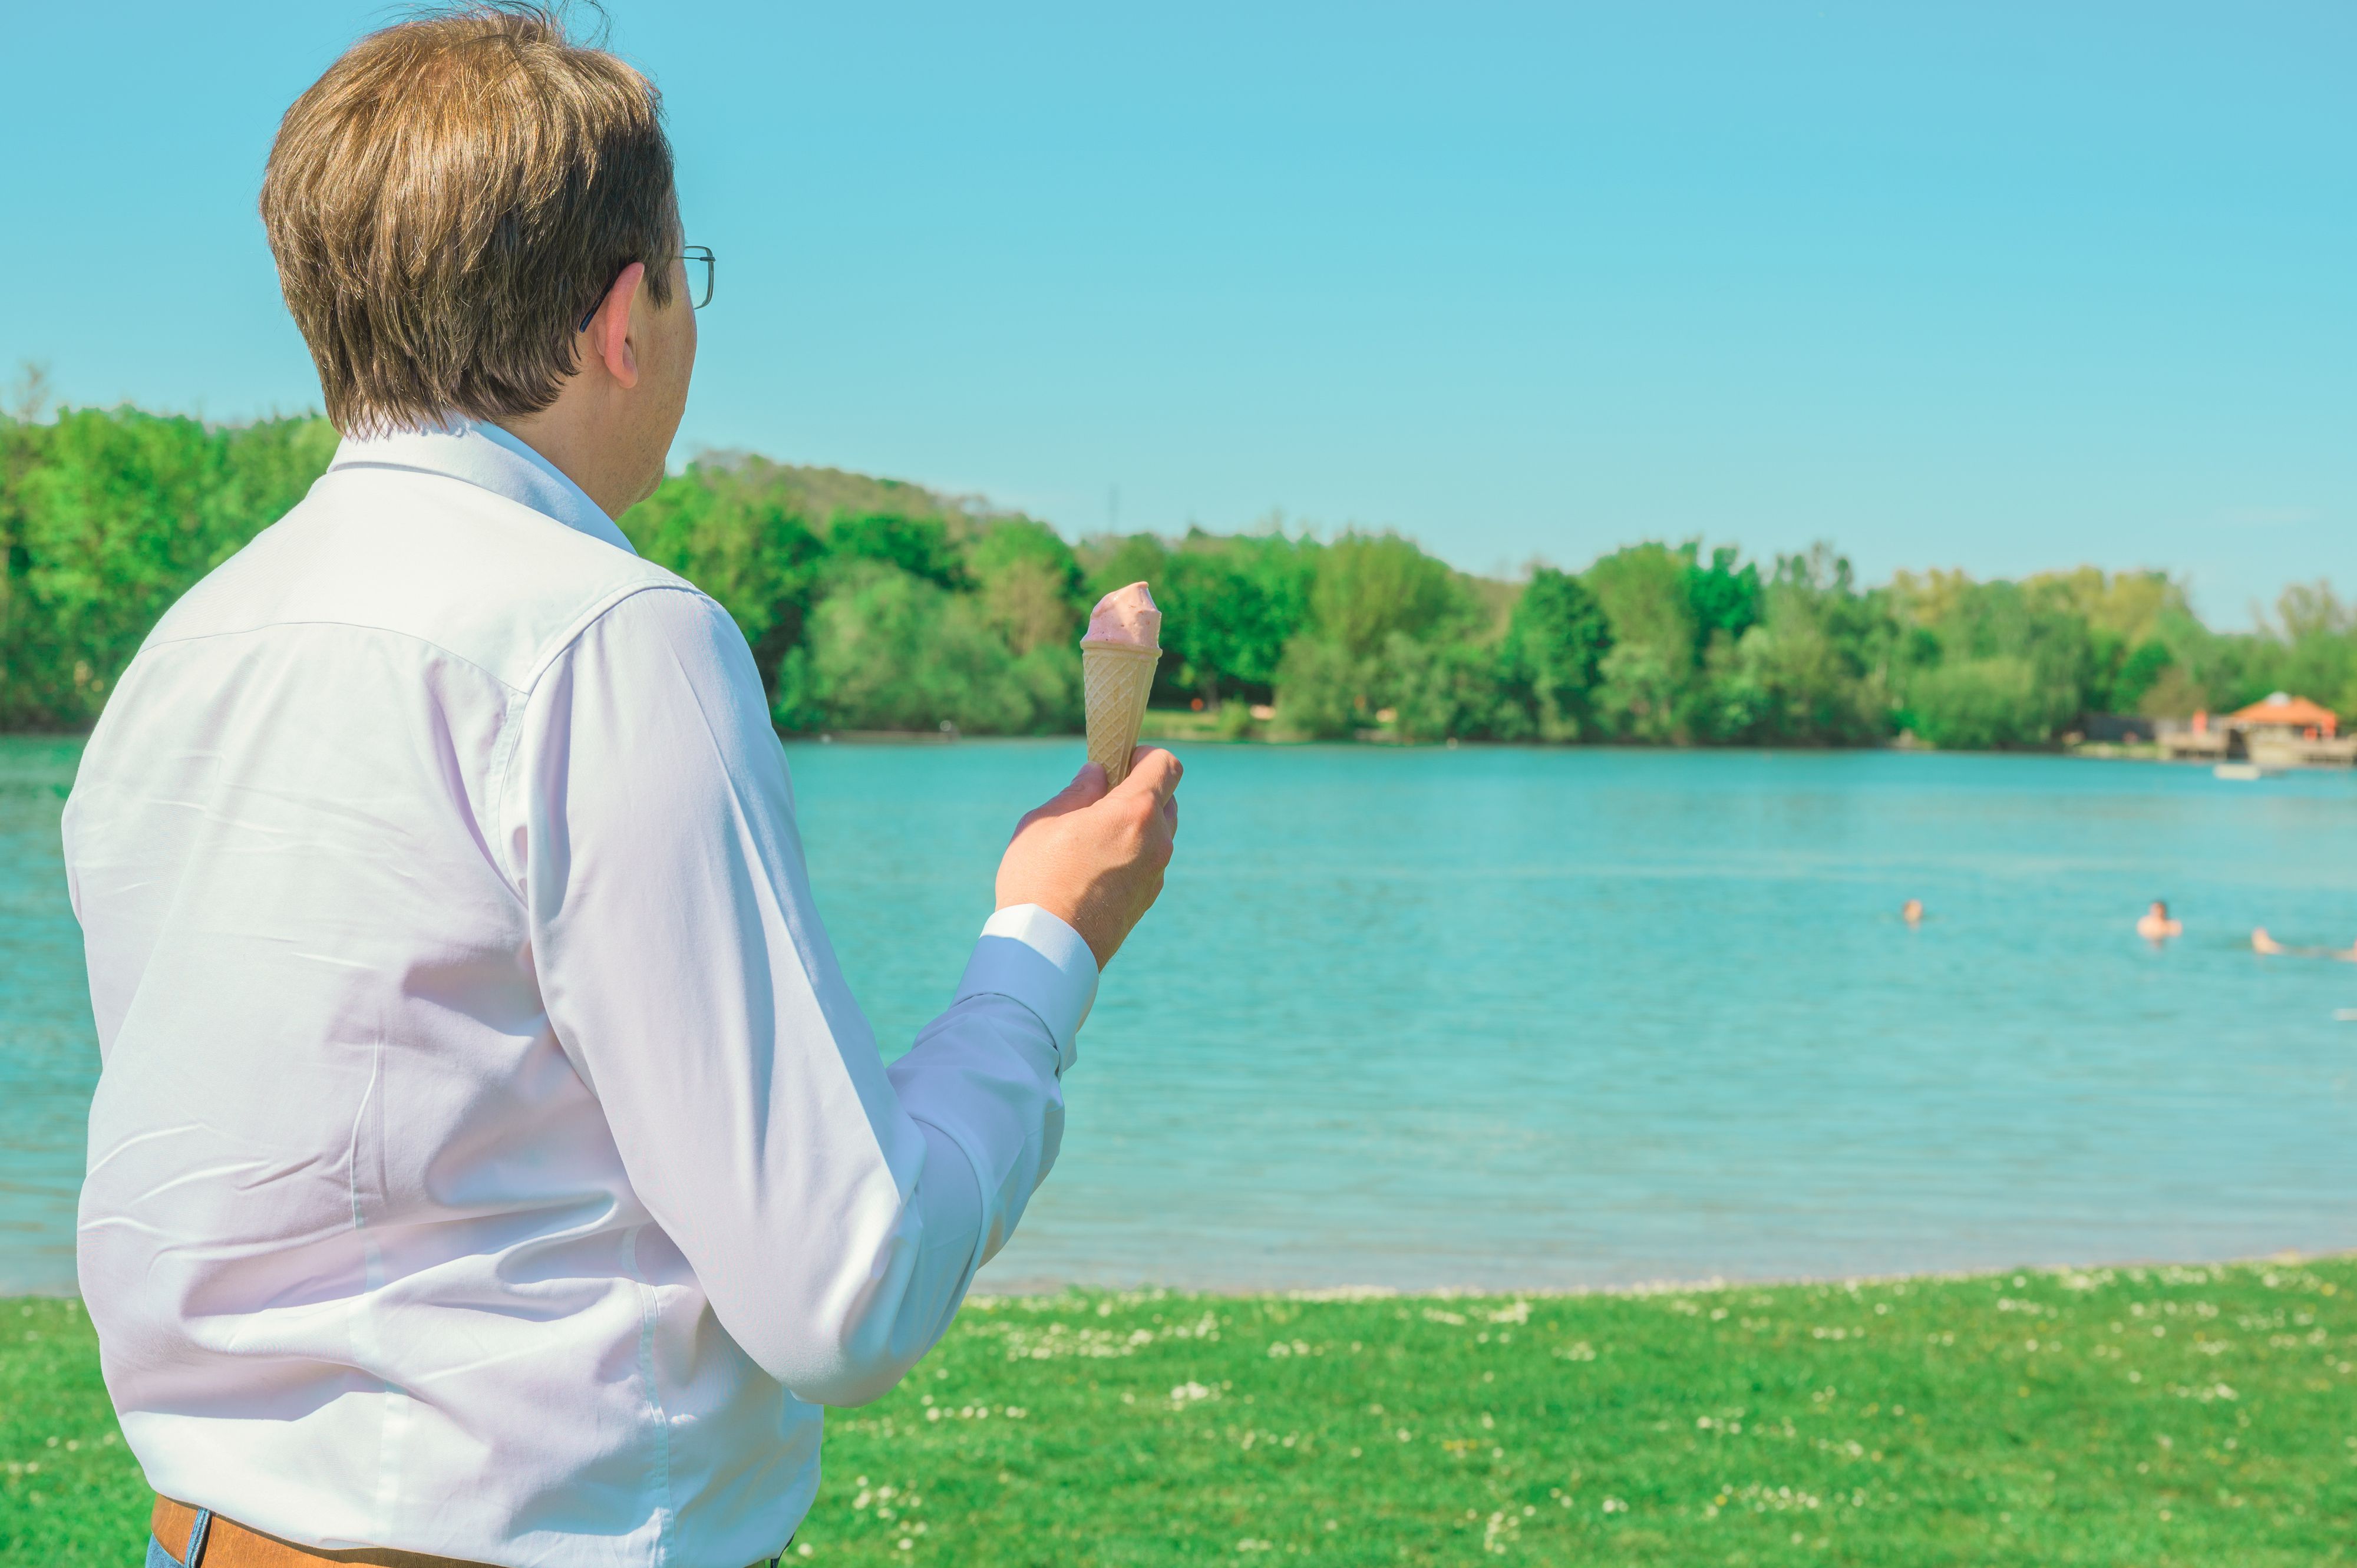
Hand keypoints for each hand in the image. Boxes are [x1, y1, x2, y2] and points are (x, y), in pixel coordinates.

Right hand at [996, 747, 1181, 968]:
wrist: (1047, 951)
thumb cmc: (1039, 880)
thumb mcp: (1045, 822)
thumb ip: (1077, 792)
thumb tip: (1097, 774)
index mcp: (1135, 812)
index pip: (1166, 765)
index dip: (1144, 755)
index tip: (1119, 759)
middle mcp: (1156, 842)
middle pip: (1166, 798)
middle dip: (1139, 789)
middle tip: (1099, 797)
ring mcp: (1156, 874)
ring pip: (1158, 832)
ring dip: (1136, 823)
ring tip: (1094, 833)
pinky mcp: (1148, 899)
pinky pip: (1148, 861)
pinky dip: (1133, 852)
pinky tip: (1096, 864)